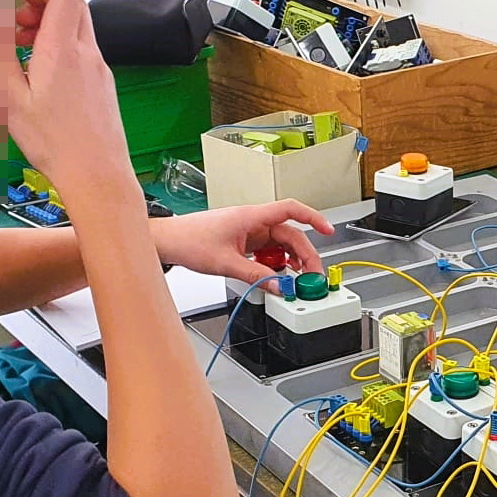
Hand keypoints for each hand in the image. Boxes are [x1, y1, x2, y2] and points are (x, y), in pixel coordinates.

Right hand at [0, 0, 131, 194]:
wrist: (97, 174)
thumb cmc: (53, 141)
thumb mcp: (10, 98)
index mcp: (63, 49)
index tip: (20, 4)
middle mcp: (88, 53)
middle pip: (75, 7)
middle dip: (44, 8)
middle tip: (18, 30)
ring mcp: (101, 70)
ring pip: (81, 31)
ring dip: (53, 31)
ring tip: (26, 55)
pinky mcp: (105, 87)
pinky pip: (86, 54)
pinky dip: (65, 51)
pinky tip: (45, 80)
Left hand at [151, 201, 334, 289]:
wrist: (167, 241)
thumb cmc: (188, 240)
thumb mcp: (226, 263)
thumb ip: (256, 276)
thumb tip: (279, 286)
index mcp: (251, 217)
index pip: (291, 209)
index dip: (313, 218)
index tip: (329, 231)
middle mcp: (253, 221)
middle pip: (290, 234)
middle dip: (305, 255)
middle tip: (312, 276)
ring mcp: (248, 232)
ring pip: (280, 244)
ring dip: (290, 261)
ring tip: (296, 279)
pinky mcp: (243, 242)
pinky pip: (267, 251)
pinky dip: (275, 263)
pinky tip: (276, 275)